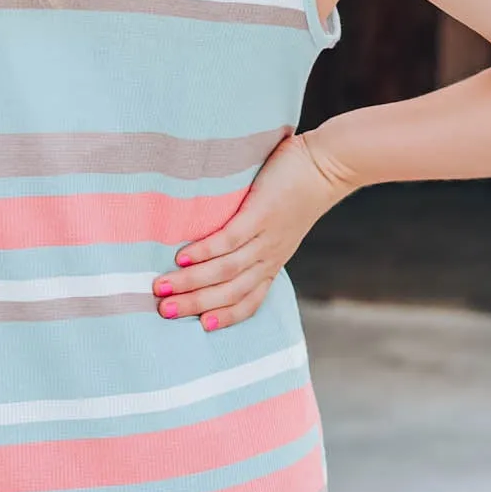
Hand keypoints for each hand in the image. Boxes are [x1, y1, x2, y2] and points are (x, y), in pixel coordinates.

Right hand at [154, 130, 342, 330]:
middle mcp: (269, 257)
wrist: (327, 166)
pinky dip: (205, 251)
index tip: (200, 325)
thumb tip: (214, 246)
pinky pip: (230, 240)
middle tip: (164, 310)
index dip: (225, 316)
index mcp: (272, 263)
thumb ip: (252, 240)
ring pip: (226, 270)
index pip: (249, 302)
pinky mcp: (261, 214)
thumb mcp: (277, 227)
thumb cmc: (296, 192)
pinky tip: (183, 257)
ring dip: (192, 281)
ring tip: (162, 286)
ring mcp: (266, 237)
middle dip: (195, 303)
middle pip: (230, 292)